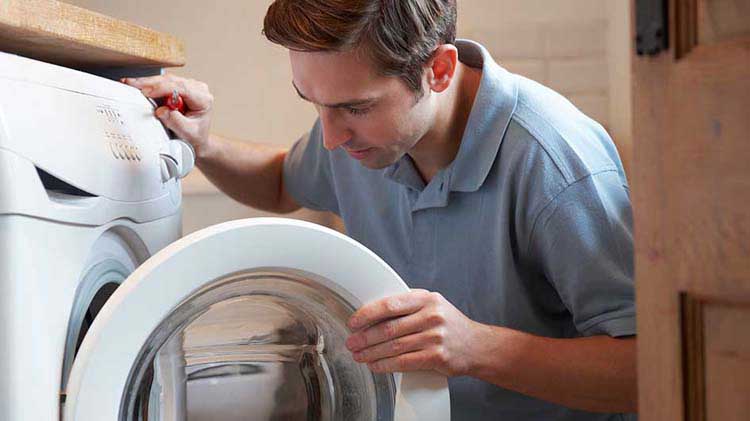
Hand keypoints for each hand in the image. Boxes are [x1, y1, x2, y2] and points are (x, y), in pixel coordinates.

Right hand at [121, 74, 213, 156]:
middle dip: (150, 83)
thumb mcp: (187, 133)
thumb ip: (175, 122)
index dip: (162, 88)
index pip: (182, 88)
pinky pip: (163, 83)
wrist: (198, 139)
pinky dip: (150, 85)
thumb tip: (161, 110)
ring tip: (131, 83)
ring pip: (166, 80)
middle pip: (172, 81)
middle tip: (132, 84)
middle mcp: (197, 89)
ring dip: (147, 82)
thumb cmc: (196, 136)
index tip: (147, 92)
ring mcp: (188, 86)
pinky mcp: (179, 87)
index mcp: (203, 99)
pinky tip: (138, 85)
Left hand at [345, 289, 480, 376]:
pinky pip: (404, 362)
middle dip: (365, 337)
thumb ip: (408, 306)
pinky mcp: (437, 356)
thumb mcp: (432, 305)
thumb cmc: (449, 324)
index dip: (368, 314)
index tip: (354, 322)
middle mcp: (431, 316)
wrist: (476, 345)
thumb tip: (373, 314)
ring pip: (394, 346)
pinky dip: (386, 365)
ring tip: (359, 355)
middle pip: (389, 328)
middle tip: (352, 342)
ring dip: (372, 353)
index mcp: (426, 299)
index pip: (390, 304)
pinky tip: (376, 365)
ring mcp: (434, 337)